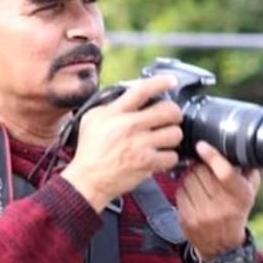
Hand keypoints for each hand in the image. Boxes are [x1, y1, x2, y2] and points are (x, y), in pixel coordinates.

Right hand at [61, 74, 183, 211]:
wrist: (87, 180)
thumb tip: (128, 95)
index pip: (142, 90)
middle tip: (170, 119)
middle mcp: (129, 126)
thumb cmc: (89, 151)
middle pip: (169, 110)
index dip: (162, 82)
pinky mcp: (146, 163)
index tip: (171, 82)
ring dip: (171, 137)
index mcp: (115, 113)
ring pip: (175, 134)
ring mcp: (139, 145)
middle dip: (173, 114)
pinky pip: (171, 156)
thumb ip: (110, 106)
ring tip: (163, 141)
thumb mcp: (91, 119)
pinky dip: (167, 158)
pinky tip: (159, 158)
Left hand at [177, 141, 259, 258]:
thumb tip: (240, 150)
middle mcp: (222, 206)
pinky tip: (191, 189)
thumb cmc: (236, 212)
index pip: (225, 173)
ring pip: (188, 180)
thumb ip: (248, 171)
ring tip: (198, 178)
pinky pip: (180, 192)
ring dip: (190, 174)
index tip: (203, 146)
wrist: (222, 246)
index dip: (212, 156)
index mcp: (240, 196)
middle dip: (200, 164)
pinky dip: (183, 187)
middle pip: (202, 173)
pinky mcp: (187, 220)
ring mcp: (203, 214)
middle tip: (203, 164)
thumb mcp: (250, 193)